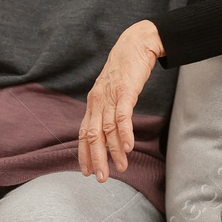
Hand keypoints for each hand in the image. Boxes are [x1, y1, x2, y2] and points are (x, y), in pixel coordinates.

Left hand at [77, 20, 162, 182]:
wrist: (137, 43)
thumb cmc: (126, 68)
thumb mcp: (113, 90)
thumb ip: (109, 109)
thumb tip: (111, 132)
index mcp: (93, 102)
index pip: (84, 133)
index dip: (84, 153)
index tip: (87, 172)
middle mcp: (98, 101)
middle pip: (93, 135)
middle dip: (96, 159)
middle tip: (101, 178)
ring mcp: (111, 96)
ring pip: (108, 129)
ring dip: (114, 151)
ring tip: (120, 167)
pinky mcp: (125, 90)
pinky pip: (123, 115)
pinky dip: (125, 133)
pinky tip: (129, 147)